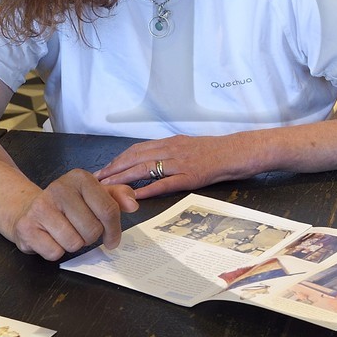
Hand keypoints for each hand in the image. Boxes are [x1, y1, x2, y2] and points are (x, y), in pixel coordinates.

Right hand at [6, 169, 137, 260]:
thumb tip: (133, 204)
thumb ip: (117, 197)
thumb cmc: (68, 205)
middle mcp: (59, 188)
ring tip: (65, 232)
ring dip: (73, 244)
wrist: (28, 209)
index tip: (112, 240)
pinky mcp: (26, 227)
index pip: (109, 209)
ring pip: (74, 243)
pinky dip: (56, 251)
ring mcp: (40, 207)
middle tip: (81, 230)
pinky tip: (51, 238)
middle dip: (90, 237)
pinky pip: (55, 252)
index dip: (114, 230)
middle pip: (92, 230)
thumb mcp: (94, 195)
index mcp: (80, 178)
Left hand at [94, 134, 256, 198]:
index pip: (137, 149)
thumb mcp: (189, 146)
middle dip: (113, 169)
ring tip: (108, 187)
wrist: (239, 151)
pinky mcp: (191, 176)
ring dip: (124, 178)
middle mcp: (172, 149)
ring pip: (145, 168)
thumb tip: (152, 161)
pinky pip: (165, 182)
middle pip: (135, 157)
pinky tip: (136, 195)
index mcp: (170, 142)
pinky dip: (148, 188)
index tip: (104, 168)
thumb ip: (171, 153)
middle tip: (97, 180)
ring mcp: (181, 162)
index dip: (118, 159)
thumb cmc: (217, 151)